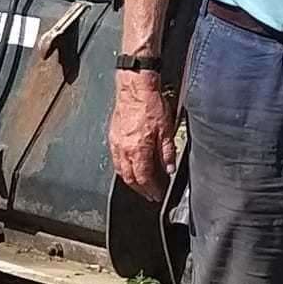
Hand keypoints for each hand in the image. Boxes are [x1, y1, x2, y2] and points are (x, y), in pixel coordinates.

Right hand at [108, 71, 176, 202]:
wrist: (135, 89)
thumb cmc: (150, 105)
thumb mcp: (166, 129)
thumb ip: (167, 151)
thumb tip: (169, 168)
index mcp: (138, 150)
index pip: (144, 178)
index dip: (152, 189)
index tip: (158, 194)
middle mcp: (124, 150)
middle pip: (130, 178)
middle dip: (141, 189)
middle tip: (150, 194)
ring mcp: (116, 144)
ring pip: (121, 171)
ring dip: (131, 181)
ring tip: (141, 185)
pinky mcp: (113, 137)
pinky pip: (117, 160)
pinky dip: (124, 169)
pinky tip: (131, 168)